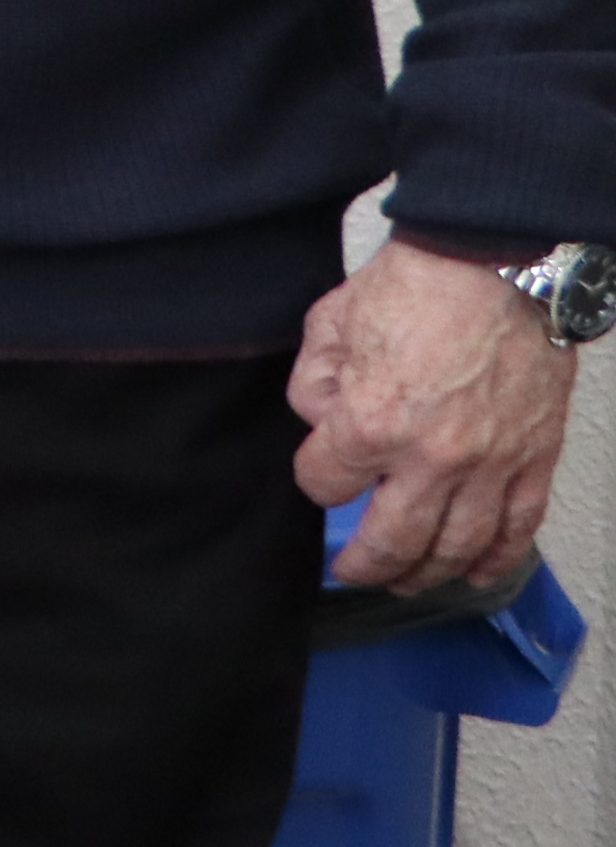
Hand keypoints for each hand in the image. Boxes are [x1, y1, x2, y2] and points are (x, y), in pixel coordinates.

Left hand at [296, 236, 578, 593]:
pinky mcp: (534, 461)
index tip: (322, 470)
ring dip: (427, 574)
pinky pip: (517, 529)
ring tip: (406, 580)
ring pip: (456, 547)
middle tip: (355, 571)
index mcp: (371, 423)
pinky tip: (475, 573)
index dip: (316, 477)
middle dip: (366, 562)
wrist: (499, 265)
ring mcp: (490, 466)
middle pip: (392, 541)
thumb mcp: (329, 323)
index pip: (323, 482)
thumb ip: (312, 381)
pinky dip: (496, 559)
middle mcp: (432, 458)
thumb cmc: (416, 285)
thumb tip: (319, 421)